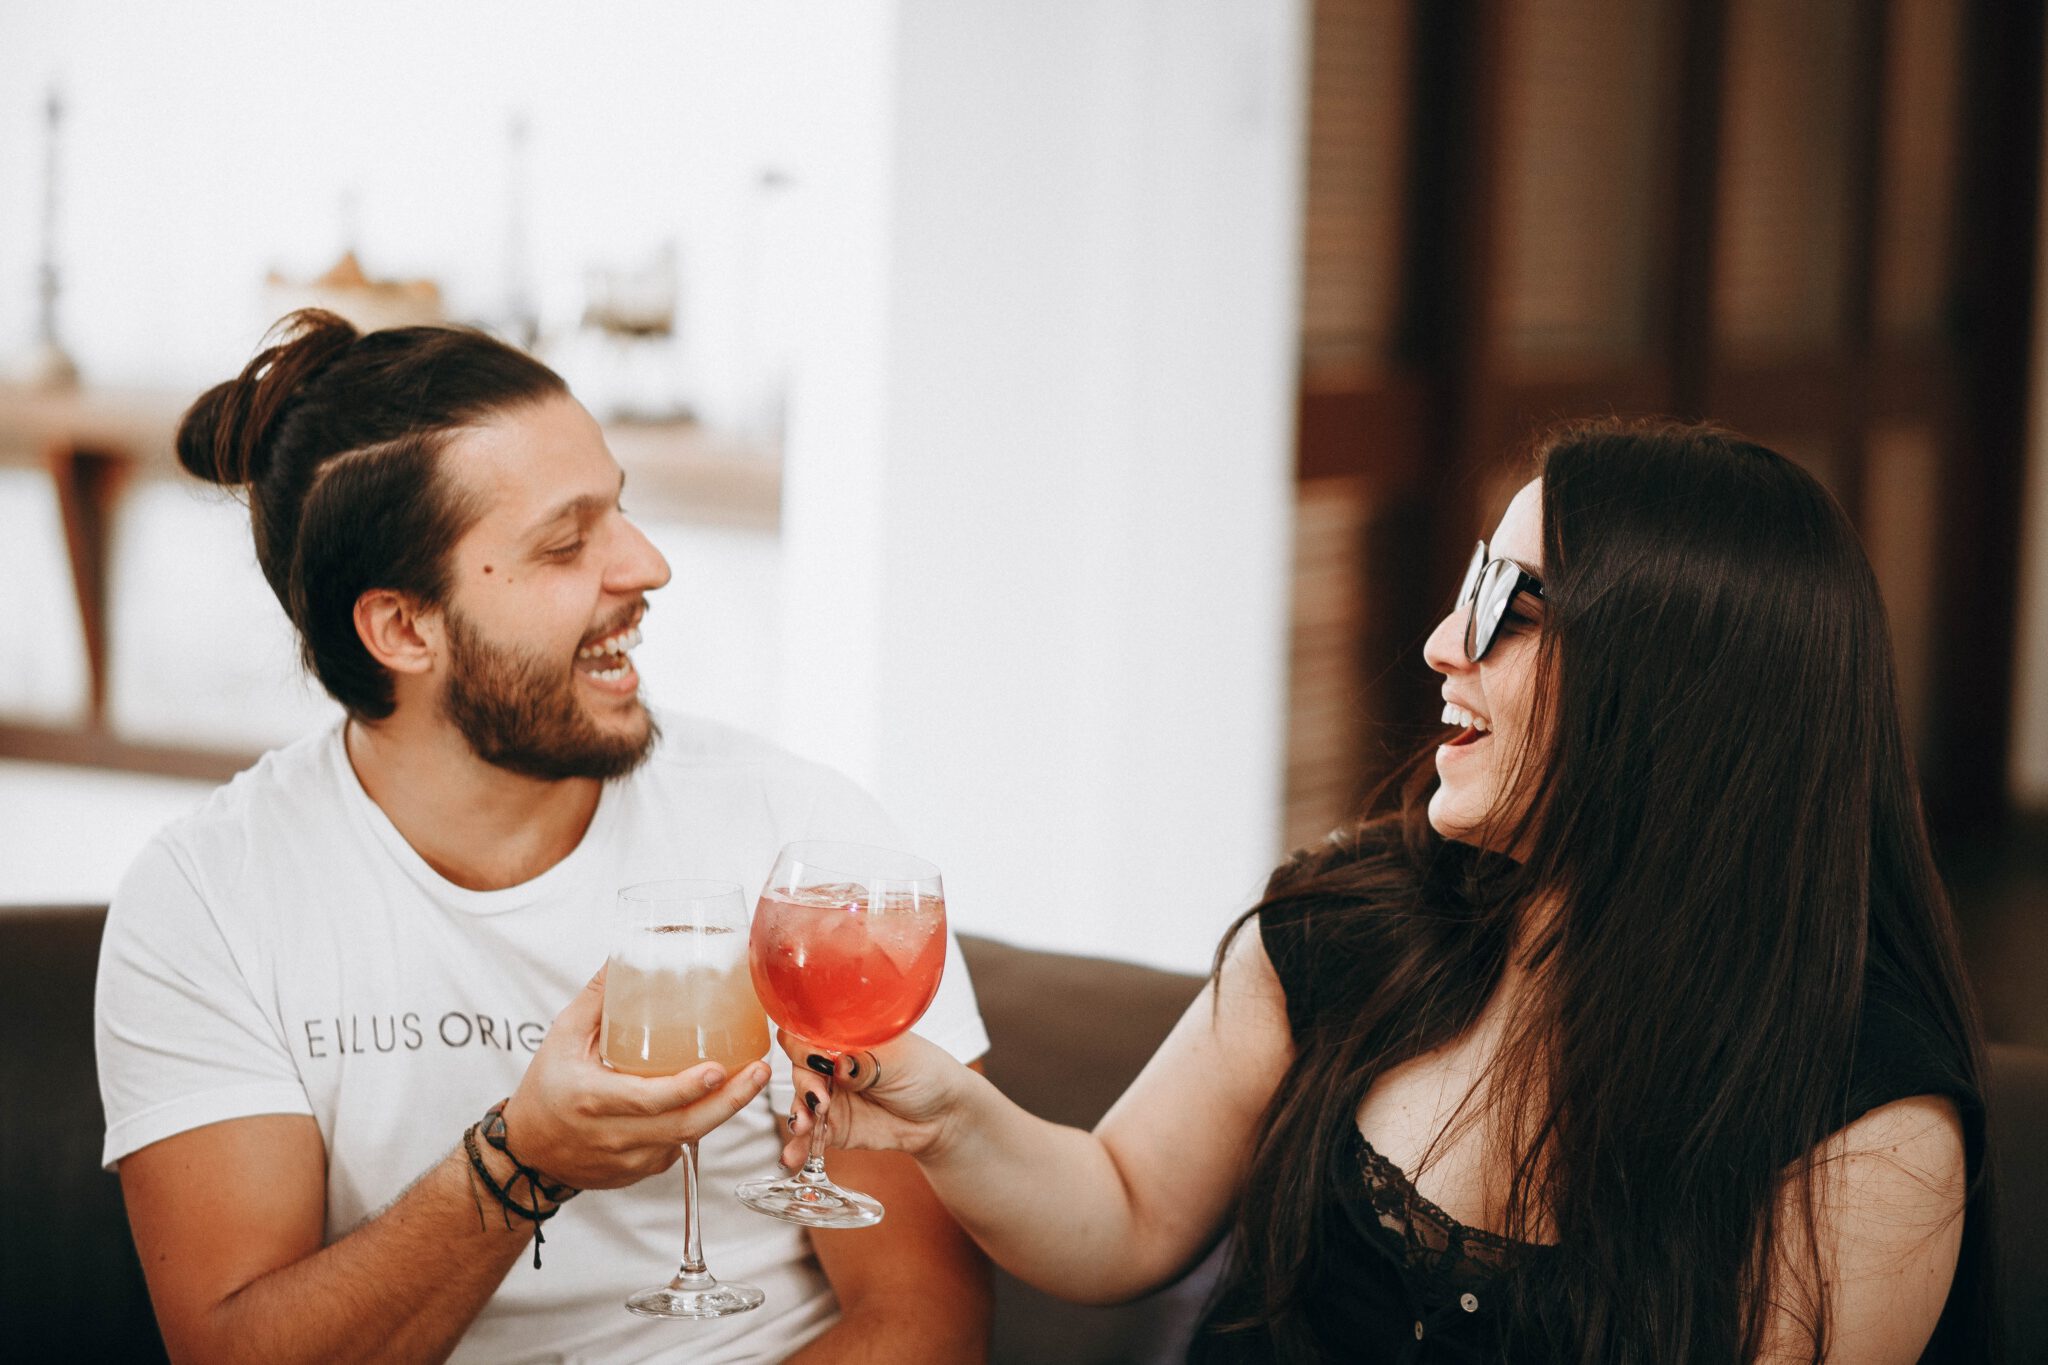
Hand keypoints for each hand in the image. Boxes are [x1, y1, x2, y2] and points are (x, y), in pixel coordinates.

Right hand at [499, 965, 770, 1190]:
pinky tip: (723, 1095)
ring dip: (725, 1109)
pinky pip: (680, 1145)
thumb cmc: (545, 1089)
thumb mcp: (562, 1037)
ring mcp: (632, 1159)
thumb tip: (627, 953)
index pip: (647, 1100)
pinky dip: (702, 1120)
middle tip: (760, 1070)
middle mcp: (614, 1136)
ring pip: (689, 1138)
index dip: (686, 1088)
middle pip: (684, 1126)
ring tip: (755, 1076)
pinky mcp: (642, 1170)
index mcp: (592, 1100)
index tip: (718, 1069)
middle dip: (730, 1101)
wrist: (529, 1153)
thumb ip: (598, 997)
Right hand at [778, 1029, 974, 1167]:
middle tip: (819, 1099)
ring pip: (801, 1103)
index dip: (805, 1046)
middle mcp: (832, 1066)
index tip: (816, 1061)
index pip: (811, 1035)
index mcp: (845, 1038)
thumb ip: (864, 1061)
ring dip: (797, 1114)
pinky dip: (798, 1146)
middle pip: (801, 1069)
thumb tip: (837, 1064)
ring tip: (803, 1126)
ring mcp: (831, 1099)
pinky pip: (809, 1137)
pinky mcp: (834, 1129)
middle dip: (805, 1084)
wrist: (944, 1115)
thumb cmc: (925, 1074)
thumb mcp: (898, 1061)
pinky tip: (792, 1155)